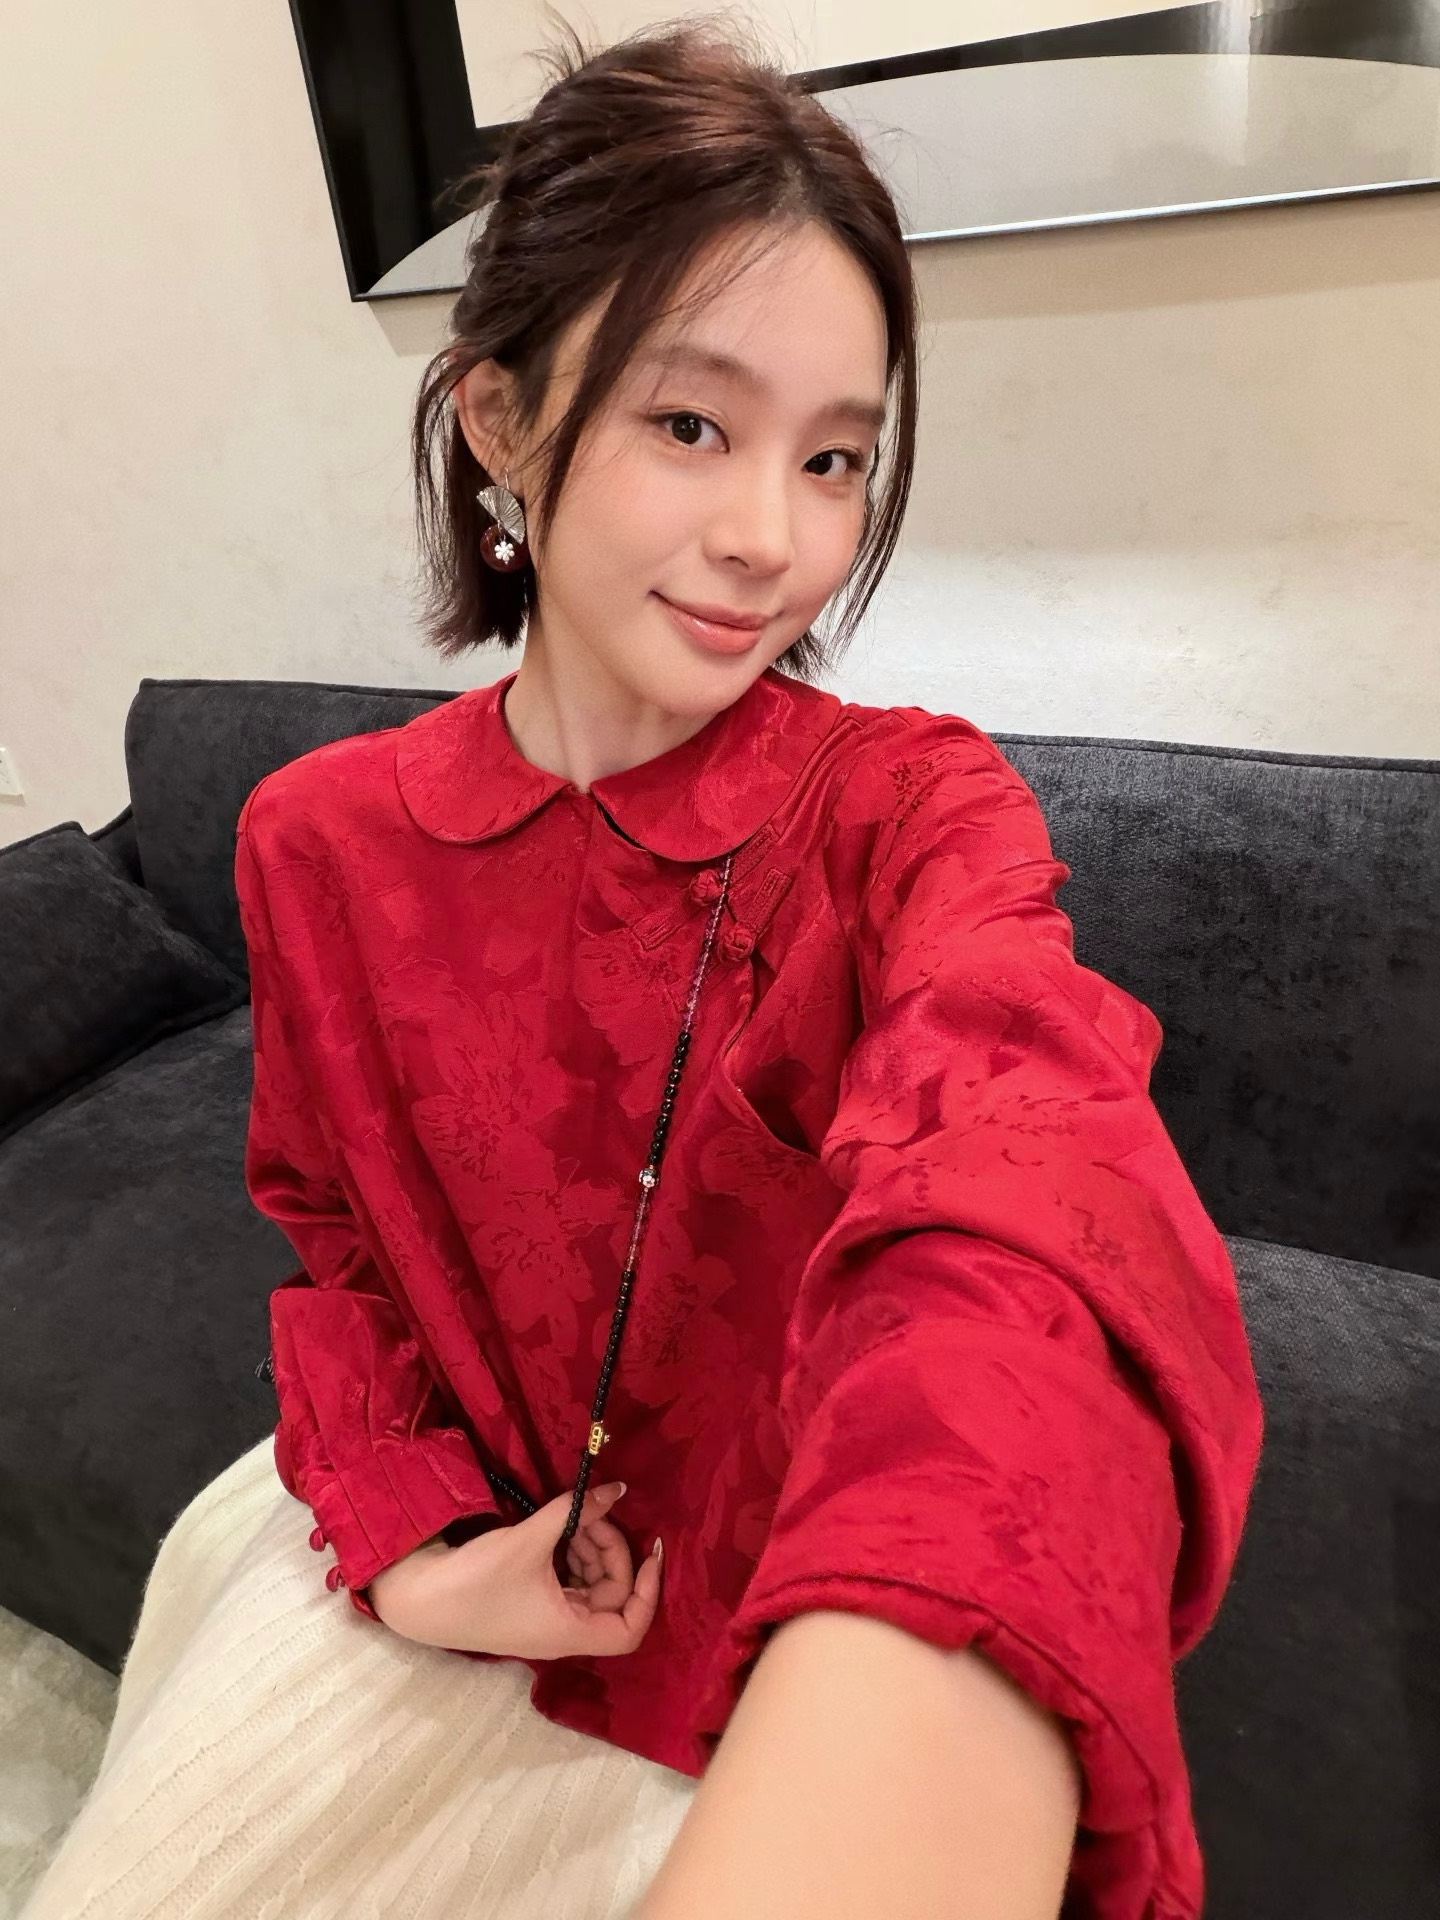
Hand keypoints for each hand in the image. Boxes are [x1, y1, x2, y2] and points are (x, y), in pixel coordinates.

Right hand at [366, 1480, 663, 1658]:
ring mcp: (546, 1618)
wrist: (419, 1598)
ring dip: (590, 1549)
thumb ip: (574, 1512)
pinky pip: (567, 1581)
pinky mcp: (529, 1603)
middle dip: (610, 1552)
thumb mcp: (528, 1541)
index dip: (648, 1591)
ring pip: (590, 1586)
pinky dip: (571, 1554)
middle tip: (590, 1514)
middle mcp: (563, 1631)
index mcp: (570, 1631)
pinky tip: (560, 1528)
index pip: (631, 1629)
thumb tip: (617, 1488)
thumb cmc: (476, 1581)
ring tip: (573, 1517)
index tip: (649, 1551)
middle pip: (612, 1597)